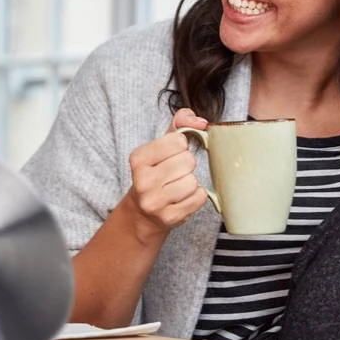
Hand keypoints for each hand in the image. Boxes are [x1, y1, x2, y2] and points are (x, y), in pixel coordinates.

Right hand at [126, 108, 208, 240]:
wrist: (142, 213)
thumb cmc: (156, 172)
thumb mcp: (161, 145)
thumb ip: (180, 123)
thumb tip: (201, 122)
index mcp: (138, 158)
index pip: (177, 141)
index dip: (181, 146)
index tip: (172, 154)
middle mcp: (143, 181)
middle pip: (187, 161)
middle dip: (187, 165)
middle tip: (176, 172)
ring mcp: (155, 202)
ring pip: (193, 181)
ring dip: (191, 182)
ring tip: (178, 185)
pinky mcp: (169, 218)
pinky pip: (199, 198)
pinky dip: (196, 196)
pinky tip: (183, 197)